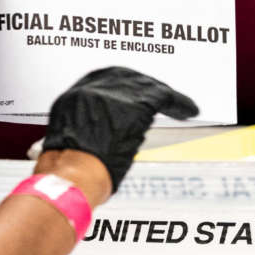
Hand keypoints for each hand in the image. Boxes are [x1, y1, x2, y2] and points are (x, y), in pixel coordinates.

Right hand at [42, 67, 197, 193]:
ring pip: (145, 86)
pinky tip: (188, 109)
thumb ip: (85, 133)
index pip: (100, 84)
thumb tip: (102, 137)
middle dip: (143, 88)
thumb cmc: (66, 174)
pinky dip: (179, 103)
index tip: (131, 95)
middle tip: (158, 97)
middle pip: (124, 78)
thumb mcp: (67, 146)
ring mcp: (113, 94)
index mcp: (71, 100)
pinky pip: (164, 97)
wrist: (71, 176)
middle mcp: (91, 90)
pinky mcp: (135, 103)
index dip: (121, 89)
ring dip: (162, 96)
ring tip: (178, 105)